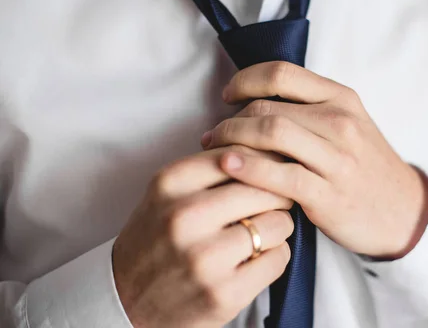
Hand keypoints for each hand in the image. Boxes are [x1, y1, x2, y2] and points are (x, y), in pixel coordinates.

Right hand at [113, 146, 293, 327]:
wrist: (126, 300)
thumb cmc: (156, 239)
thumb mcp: (168, 193)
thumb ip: (211, 168)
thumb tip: (269, 150)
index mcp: (170, 183)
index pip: (240, 155)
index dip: (263, 162)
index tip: (270, 170)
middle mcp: (184, 217)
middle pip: (264, 188)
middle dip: (277, 194)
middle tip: (276, 201)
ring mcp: (204, 258)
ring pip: (278, 223)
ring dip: (278, 226)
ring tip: (262, 232)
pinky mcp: (223, 293)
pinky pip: (279, 258)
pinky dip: (275, 255)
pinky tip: (256, 258)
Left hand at [202, 62, 427, 258]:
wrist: (403, 211)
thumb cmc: (366, 166)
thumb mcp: (349, 124)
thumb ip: (309, 109)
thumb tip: (255, 101)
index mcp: (342, 98)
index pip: (282, 73)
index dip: (245, 80)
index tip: (228, 95)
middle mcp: (340, 122)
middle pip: (268, 106)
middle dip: (230, 119)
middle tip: (214, 135)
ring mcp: (336, 158)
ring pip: (270, 134)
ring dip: (232, 139)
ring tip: (215, 151)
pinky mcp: (327, 194)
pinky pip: (279, 175)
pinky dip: (247, 168)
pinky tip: (228, 168)